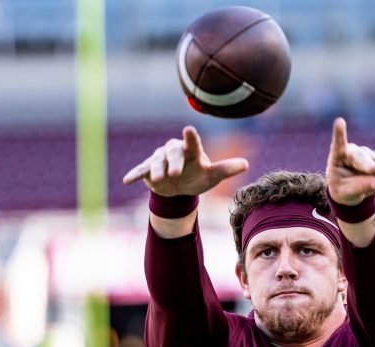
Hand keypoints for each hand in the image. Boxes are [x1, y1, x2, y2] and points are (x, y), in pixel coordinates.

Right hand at [122, 126, 248, 196]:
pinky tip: (127, 181)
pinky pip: (141, 171)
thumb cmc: (198, 177)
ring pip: (156, 161)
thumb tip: (246, 164)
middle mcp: (174, 151)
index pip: (192, 142)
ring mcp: (159, 159)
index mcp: (191, 150)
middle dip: (173, 162)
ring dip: (156, 170)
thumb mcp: (212, 176)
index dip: (191, 137)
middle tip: (174, 173)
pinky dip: (135, 175)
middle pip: (172, 152)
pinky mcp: (148, 169)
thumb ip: (226, 169)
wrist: (179, 188)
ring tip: (158, 180)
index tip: (189, 130)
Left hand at [326, 117, 374, 205]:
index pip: (338, 144)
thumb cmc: (342, 189)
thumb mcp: (345, 193)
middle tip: (374, 169)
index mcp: (338, 157)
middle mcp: (354, 152)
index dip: (339, 134)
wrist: (349, 191)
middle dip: (368, 163)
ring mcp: (368, 154)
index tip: (340, 122)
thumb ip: (359, 187)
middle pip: (362, 156)